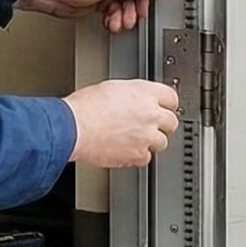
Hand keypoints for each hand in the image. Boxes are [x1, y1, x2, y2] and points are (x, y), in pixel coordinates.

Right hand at [64, 79, 180, 168]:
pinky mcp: (138, 155)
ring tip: (135, 139)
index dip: (167, 104)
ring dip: (151, 141)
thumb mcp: (111, 88)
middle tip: (150, 126)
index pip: (171, 97)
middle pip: (171, 122)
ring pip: (162, 142)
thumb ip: (130, 95)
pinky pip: (147, 158)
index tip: (164, 108)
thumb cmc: (85, 108)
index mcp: (144, 93)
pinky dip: (138, 156)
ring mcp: (147, 136)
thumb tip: (134, 100)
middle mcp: (150, 114)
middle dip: (162, 125)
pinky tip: (126, 150)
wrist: (74, 128)